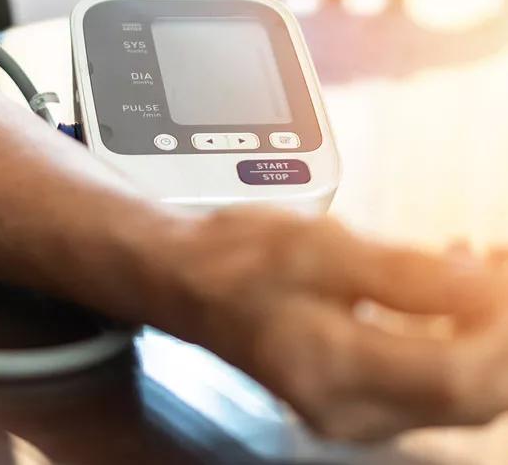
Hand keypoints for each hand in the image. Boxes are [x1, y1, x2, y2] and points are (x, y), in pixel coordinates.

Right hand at [155, 207, 506, 440]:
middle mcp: (346, 411)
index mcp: (332, 370)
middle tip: (503, 261)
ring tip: (483, 266)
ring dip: (488, 335)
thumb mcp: (316, 247)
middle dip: (506, 330)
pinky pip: (430, 386)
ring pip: (459, 396)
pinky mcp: (352, 403)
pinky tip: (450, 293)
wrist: (187, 284)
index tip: (504, 264)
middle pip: (473, 397)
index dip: (505, 324)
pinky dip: (457, 341)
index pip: (461, 375)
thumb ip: (402, 271)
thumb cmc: (235, 260)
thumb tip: (485, 282)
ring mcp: (350, 415)